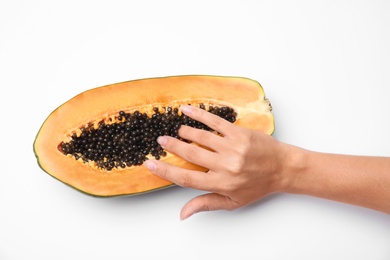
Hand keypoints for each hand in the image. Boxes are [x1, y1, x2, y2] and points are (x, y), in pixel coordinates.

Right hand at [144, 105, 290, 219]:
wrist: (282, 168)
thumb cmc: (257, 186)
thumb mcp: (232, 202)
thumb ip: (206, 204)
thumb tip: (182, 213)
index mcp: (221, 183)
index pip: (186, 179)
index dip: (166, 171)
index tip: (150, 163)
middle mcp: (225, 165)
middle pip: (191, 155)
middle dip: (172, 147)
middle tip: (160, 141)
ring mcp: (233, 147)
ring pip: (201, 137)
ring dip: (185, 132)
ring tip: (176, 131)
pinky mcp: (239, 133)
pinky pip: (215, 121)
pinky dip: (199, 115)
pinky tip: (187, 110)